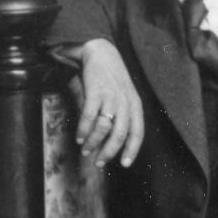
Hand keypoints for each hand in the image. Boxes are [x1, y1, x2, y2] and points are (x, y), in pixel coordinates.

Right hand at [70, 39, 142, 166]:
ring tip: (86, 150)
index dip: (131, 150)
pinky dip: (83, 130)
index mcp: (135, 106)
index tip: (124, 164)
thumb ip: (123, 117)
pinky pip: (89, 117)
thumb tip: (111, 143)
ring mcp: (111, 97)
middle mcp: (125, 103)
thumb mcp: (125, 97)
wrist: (101, 53)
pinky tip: (79, 137)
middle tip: (99, 163)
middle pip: (120, 135)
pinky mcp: (95, 92)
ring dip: (93, 142)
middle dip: (108, 152)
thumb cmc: (112, 80)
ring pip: (103, 128)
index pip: (138, 133)